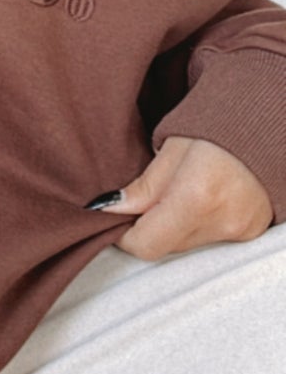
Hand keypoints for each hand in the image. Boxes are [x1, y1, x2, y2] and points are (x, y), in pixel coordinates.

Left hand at [88, 136, 273, 259]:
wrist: (262, 127)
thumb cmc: (215, 129)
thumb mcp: (172, 149)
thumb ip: (144, 187)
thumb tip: (110, 210)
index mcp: (197, 196)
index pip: (147, 243)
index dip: (125, 236)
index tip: (116, 219)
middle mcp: (221, 220)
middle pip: (165, 246)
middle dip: (149, 229)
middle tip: (146, 201)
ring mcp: (239, 230)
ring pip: (186, 245)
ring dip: (173, 228)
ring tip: (178, 194)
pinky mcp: (249, 233)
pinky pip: (209, 240)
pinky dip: (196, 226)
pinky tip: (201, 201)